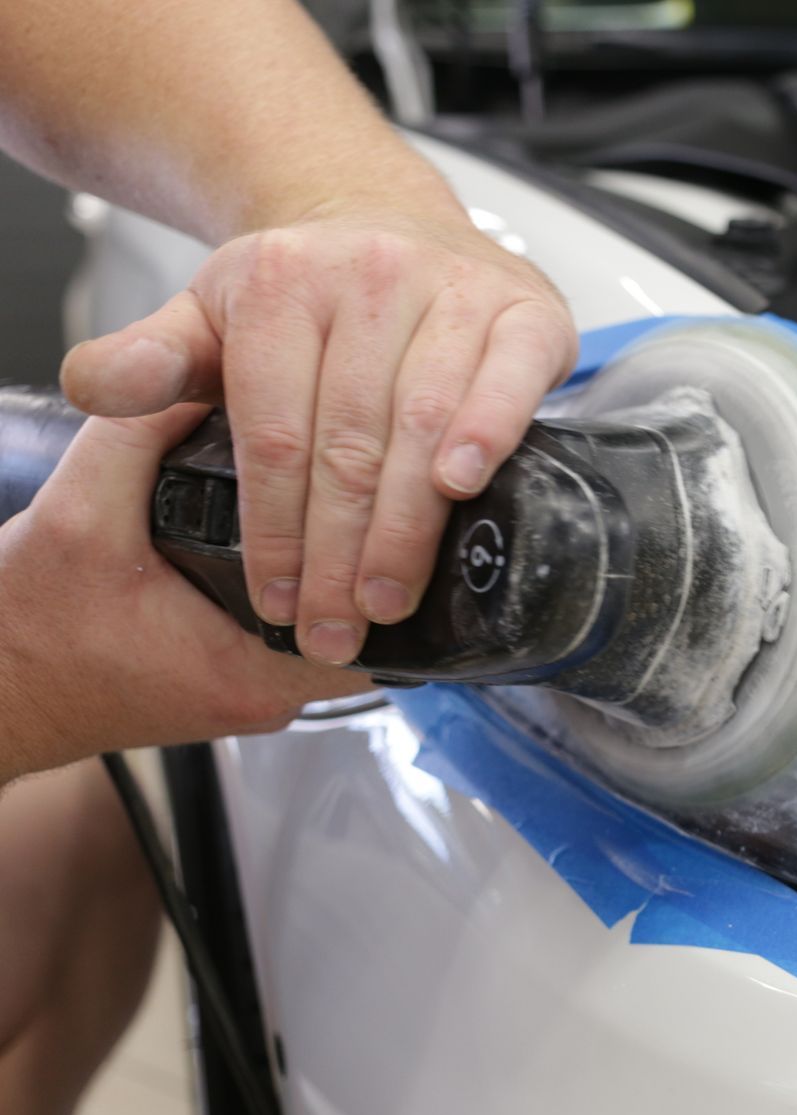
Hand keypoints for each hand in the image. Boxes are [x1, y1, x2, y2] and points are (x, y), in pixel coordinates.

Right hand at [0, 406, 368, 780]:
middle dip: (370, 545)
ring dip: (339, 563)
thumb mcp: (77, 510)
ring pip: (342, 624)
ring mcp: (260, 694)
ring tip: (334, 499)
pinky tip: (289, 534)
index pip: (378, 623)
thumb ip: (143, 433)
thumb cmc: (25, 631)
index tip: (389, 490)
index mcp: (247, 672)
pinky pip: (300, 631)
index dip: (389, 547)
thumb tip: (204, 366)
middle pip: (370, 618)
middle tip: (370, 481)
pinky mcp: (243, 683)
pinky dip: (303, 581)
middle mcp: (269, 696)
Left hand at [58, 203, 576, 666]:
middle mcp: (372, 275)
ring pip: (422, 425)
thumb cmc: (311, 289)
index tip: (278, 600)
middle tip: (335, 624)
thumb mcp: (211, 314)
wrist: (394, 219)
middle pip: (350, 443)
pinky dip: (487, 435)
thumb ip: (151, 359)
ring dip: (405, 527)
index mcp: (284, 280)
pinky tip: (461, 489)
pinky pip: (509, 381)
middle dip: (340, 552)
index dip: (276, 528)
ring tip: (386, 596)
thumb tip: (95, 385)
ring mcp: (455, 289)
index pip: (274, 430)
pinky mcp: (525, 311)